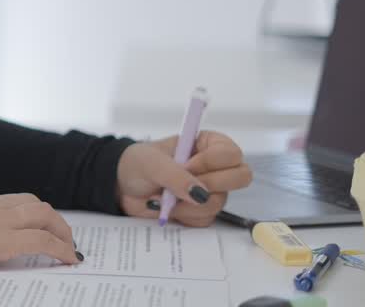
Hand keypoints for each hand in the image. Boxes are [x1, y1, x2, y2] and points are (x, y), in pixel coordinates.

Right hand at [0, 194, 81, 271]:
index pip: (9, 202)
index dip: (28, 213)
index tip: (35, 225)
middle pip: (32, 203)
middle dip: (51, 219)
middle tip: (61, 237)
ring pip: (43, 215)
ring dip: (61, 231)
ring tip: (69, 250)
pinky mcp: (4, 240)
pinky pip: (42, 241)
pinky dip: (60, 249)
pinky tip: (69, 260)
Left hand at [115, 131, 252, 226]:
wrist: (122, 187)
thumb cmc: (137, 164)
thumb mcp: (151, 163)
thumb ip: (175, 175)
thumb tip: (200, 194)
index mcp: (207, 144)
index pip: (231, 153)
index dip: (212, 162)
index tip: (187, 165)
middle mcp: (215, 167)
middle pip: (241, 177)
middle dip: (210, 184)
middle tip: (182, 185)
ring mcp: (211, 190)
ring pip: (220, 202)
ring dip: (188, 203)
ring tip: (165, 196)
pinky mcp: (201, 211)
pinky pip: (205, 220)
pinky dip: (183, 216)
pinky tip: (168, 207)